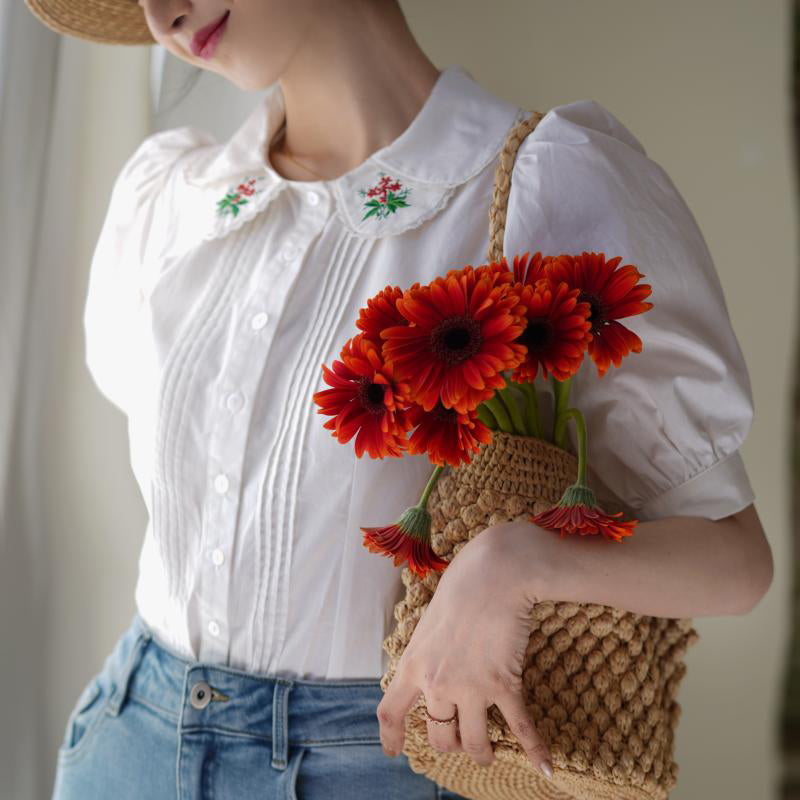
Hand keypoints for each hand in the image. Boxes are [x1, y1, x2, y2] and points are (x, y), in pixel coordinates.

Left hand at [376, 519, 554, 778]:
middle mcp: (437, 683)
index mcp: (413, 663)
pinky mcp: (503, 685)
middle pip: (438, 736)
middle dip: (449, 744)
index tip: (393, 752)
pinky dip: (535, 750)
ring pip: (474, 743)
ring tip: (488, 755)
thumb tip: (434, 666)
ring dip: (482, 754)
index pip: (390, 710)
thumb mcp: (431, 620)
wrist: (495, 572)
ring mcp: (470, 688)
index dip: (391, 736)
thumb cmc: (462, 585)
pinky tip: (545, 767)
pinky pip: (520, 729)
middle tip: (460, 741)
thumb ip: (429, 650)